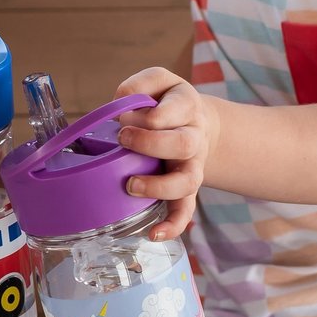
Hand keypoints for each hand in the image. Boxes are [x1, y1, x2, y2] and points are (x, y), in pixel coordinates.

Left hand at [115, 67, 210, 239]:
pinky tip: (153, 234)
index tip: (124, 116)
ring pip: (187, 181)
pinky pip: (186, 211)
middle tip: (123, 138)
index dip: (148, 114)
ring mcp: (192, 166)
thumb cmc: (166, 102)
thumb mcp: (158, 81)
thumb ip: (140, 84)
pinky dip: (172, 225)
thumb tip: (120, 102)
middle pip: (183, 144)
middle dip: (150, 143)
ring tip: (130, 185)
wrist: (196, 122)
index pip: (175, 109)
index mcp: (187, 107)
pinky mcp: (186, 189)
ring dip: (158, 186)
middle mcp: (194, 138)